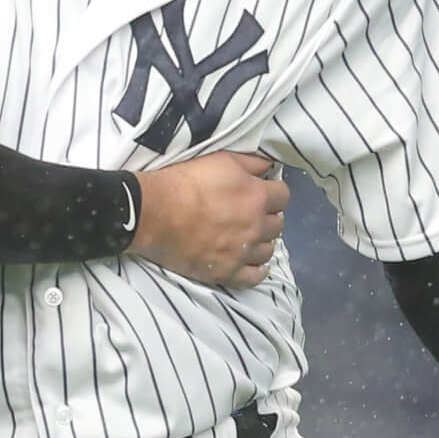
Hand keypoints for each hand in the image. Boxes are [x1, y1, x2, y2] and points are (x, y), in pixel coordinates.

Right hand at [128, 153, 289, 289]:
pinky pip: (254, 278)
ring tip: (247, 239)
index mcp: (257, 197)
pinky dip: (256, 271)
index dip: (273, 193)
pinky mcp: (226, 272)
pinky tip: (250, 264)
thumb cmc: (185, 181)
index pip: (284, 196)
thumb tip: (270, 166)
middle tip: (251, 215)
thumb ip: (251, 162)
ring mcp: (242, 252)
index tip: (262, 193)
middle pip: (278, 225)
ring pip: (268, 251)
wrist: (154, 213)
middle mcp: (256, 226)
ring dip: (261, 243)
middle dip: (268, 218)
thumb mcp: (221, 159)